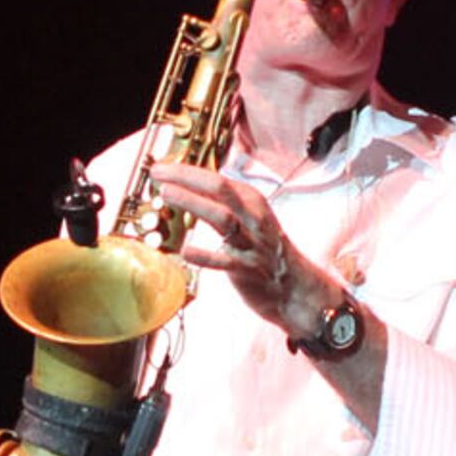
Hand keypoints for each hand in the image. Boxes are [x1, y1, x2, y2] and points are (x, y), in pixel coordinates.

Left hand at [154, 162, 337, 342]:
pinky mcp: (247, 269)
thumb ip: (222, 202)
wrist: (296, 287)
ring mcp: (250, 243)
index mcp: (252, 201)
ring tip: (167, 193)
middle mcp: (252, 217)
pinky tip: (185, 251)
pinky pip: (225, 261)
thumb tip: (188, 185)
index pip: (217, 178)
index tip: (162, 168)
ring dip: (194, 202)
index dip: (187, 171)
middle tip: (159, 173)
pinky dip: (205, 255)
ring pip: (222, 217)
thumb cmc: (267, 250)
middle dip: (188, 177)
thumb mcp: (250, 217)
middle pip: (220, 188)